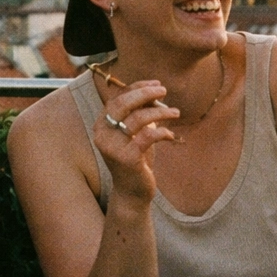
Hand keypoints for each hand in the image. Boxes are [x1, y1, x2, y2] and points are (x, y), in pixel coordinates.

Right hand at [93, 81, 178, 207]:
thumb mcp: (136, 133)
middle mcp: (102, 135)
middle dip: (145, 93)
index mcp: (101, 125)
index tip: (156, 84)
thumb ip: (140, 113)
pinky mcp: (127, 159)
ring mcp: (113, 147)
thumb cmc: (135, 159)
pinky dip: (161, 132)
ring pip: (137, 119)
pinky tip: (170, 134)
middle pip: (123, 104)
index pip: (118, 98)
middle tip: (164, 90)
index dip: (137, 87)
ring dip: (160, 112)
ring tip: (175, 112)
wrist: (132, 192)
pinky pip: (147, 136)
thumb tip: (155, 91)